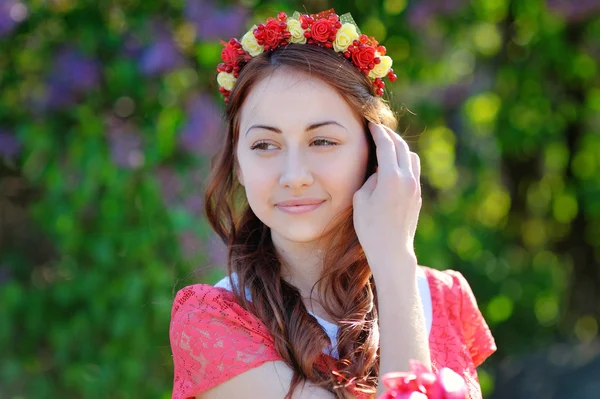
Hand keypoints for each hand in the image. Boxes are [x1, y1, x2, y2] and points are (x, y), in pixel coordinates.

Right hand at [353, 122, 421, 269]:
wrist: (392, 251)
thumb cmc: (370, 228)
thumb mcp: (361, 200)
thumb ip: (370, 179)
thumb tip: (378, 170)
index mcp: (390, 178)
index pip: (386, 145)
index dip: (377, 131)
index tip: (370, 123)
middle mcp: (407, 179)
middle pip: (401, 146)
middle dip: (389, 135)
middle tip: (378, 129)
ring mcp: (415, 187)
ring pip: (411, 156)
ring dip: (399, 147)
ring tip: (387, 146)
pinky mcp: (417, 195)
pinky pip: (413, 169)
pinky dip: (404, 161)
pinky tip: (394, 165)